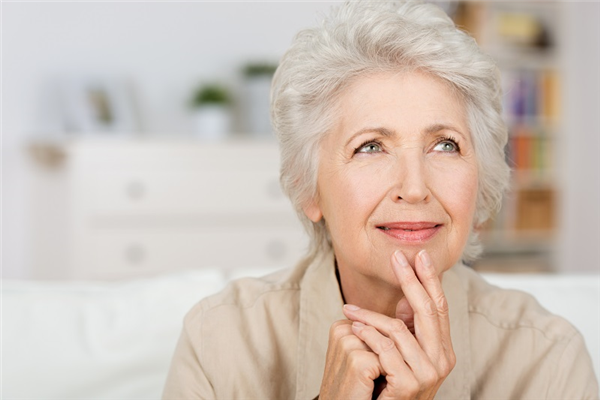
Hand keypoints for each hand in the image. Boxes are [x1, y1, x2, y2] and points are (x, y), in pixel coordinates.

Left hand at [319, 250, 454, 399]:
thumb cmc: (388, 381)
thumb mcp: (402, 351)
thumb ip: (407, 326)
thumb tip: (406, 295)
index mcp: (443, 349)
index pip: (440, 307)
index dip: (430, 280)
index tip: (420, 255)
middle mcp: (442, 360)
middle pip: (428, 311)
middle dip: (412, 280)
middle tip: (396, 258)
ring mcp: (428, 374)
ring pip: (399, 329)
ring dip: (370, 316)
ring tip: (350, 311)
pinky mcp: (410, 384)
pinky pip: (385, 349)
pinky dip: (367, 336)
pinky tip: (354, 329)